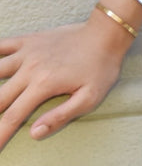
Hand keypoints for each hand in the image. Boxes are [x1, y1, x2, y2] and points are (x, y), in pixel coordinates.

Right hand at [0, 19, 127, 151]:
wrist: (107, 32)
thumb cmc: (101, 67)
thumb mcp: (90, 97)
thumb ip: (61, 116)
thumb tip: (33, 134)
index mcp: (43, 85)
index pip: (11, 118)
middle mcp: (30, 69)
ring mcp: (27, 52)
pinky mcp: (28, 40)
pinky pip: (1, 45)